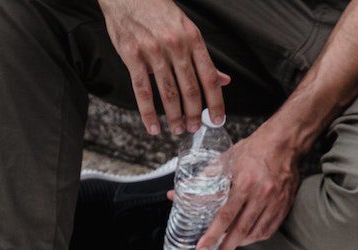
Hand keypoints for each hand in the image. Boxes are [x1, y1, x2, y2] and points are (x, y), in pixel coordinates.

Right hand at [99, 0, 228, 134]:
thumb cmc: (159, 12)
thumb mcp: (187, 29)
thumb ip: (203, 58)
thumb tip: (224, 80)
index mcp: (193, 39)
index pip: (210, 78)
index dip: (216, 103)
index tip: (218, 120)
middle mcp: (176, 46)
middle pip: (190, 89)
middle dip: (195, 114)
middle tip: (195, 129)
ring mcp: (153, 51)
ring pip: (168, 93)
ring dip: (175, 117)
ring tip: (179, 130)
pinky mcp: (132, 55)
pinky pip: (142, 90)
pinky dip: (148, 113)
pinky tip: (154, 127)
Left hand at [197, 123, 302, 249]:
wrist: (284, 144)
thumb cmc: (253, 150)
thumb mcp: (226, 160)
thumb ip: (204, 179)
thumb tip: (179, 193)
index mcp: (245, 183)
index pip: (225, 216)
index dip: (212, 235)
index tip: (202, 249)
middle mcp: (261, 196)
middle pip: (240, 231)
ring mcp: (275, 203)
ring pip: (255, 233)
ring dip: (238, 245)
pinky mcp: (283, 207)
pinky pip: (268, 230)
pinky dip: (255, 238)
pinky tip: (244, 240)